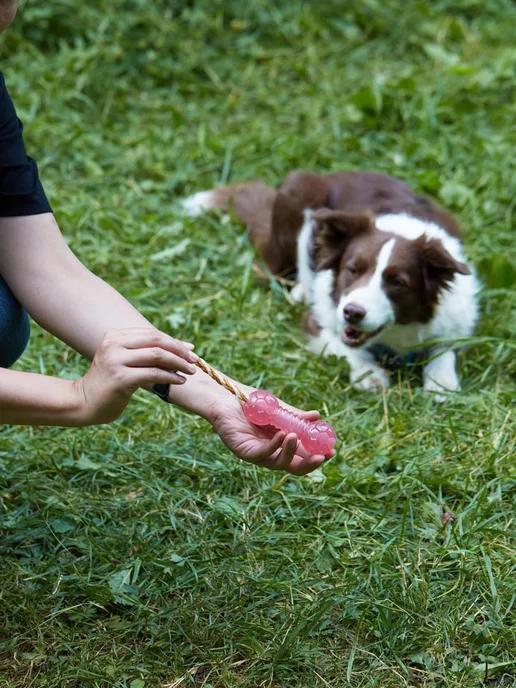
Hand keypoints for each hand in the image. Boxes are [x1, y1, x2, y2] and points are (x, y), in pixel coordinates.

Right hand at [74, 327, 197, 424]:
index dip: (174, 342)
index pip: (152, 334)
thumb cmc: (110, 383)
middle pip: (156, 341)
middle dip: (179, 350)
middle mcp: (114, 344)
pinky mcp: (120, 378)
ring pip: (157, 355)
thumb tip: (184, 347)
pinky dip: (170, 376)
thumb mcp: (125, 362)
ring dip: (178, 363)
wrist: (84, 403)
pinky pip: (153, 374)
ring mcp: (115, 360)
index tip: (191, 350)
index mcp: (115, 336)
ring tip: (191, 371)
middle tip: (195, 361)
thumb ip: (147, 353)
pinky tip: (180, 381)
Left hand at [208, 392, 331, 475]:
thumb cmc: (251, 403)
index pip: (303, 455)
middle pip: (294, 467)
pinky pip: (262, 454)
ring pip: (279, 463)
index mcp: (282, 444)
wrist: (226, 396)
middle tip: (323, 456)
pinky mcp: (244, 451)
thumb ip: (295, 416)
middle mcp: (272, 452)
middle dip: (309, 464)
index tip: (332, 450)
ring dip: (291, 452)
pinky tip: (283, 435)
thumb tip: (317, 417)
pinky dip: (274, 446)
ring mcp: (258, 454)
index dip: (318, 455)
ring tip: (296, 436)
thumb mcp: (278, 409)